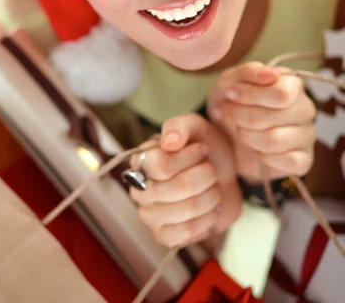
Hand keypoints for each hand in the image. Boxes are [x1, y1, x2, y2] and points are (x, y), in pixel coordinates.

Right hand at [128, 113, 241, 248]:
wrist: (223, 177)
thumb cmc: (205, 150)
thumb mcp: (195, 127)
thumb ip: (180, 126)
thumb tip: (169, 143)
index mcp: (141, 160)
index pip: (161, 164)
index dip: (188, 157)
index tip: (203, 149)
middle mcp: (140, 189)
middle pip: (178, 187)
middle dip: (206, 176)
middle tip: (211, 170)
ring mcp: (150, 215)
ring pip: (188, 209)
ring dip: (211, 196)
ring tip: (213, 187)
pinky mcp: (164, 236)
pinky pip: (189, 231)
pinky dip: (208, 219)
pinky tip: (210, 209)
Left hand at [208, 62, 316, 182]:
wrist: (225, 135)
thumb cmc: (231, 104)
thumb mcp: (229, 82)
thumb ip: (248, 72)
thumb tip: (270, 75)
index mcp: (292, 84)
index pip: (281, 93)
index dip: (250, 95)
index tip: (230, 94)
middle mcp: (304, 108)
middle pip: (274, 116)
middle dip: (241, 116)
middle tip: (225, 113)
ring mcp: (307, 135)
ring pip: (274, 140)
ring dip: (247, 136)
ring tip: (238, 130)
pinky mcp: (304, 159)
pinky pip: (286, 162)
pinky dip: (262, 156)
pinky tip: (254, 149)